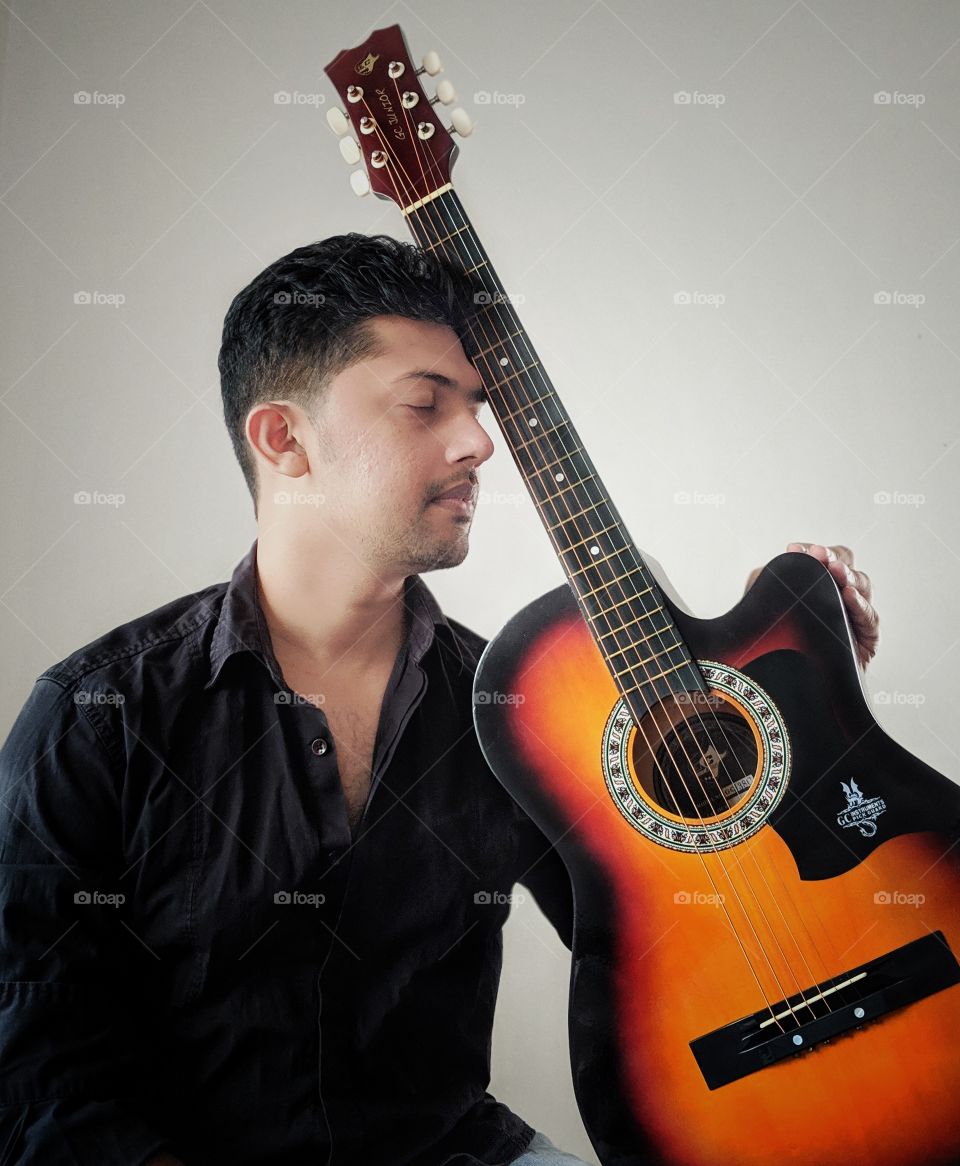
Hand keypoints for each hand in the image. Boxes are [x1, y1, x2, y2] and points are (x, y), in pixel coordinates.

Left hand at [744, 542, 879, 669]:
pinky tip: (848, 594)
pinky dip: (860, 605)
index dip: (813, 551)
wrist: (778, 687)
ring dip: (849, 576)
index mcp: (819, 586)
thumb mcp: (764, 607)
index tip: (793, 549)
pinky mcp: (865, 642)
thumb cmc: (774, 644)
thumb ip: (766, 580)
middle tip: (819, 555)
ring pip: (862, 588)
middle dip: (834, 558)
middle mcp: (839, 598)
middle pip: (847, 568)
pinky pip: (869, 620)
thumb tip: (780, 562)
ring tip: (835, 570)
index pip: (825, 559)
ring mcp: (854, 618)